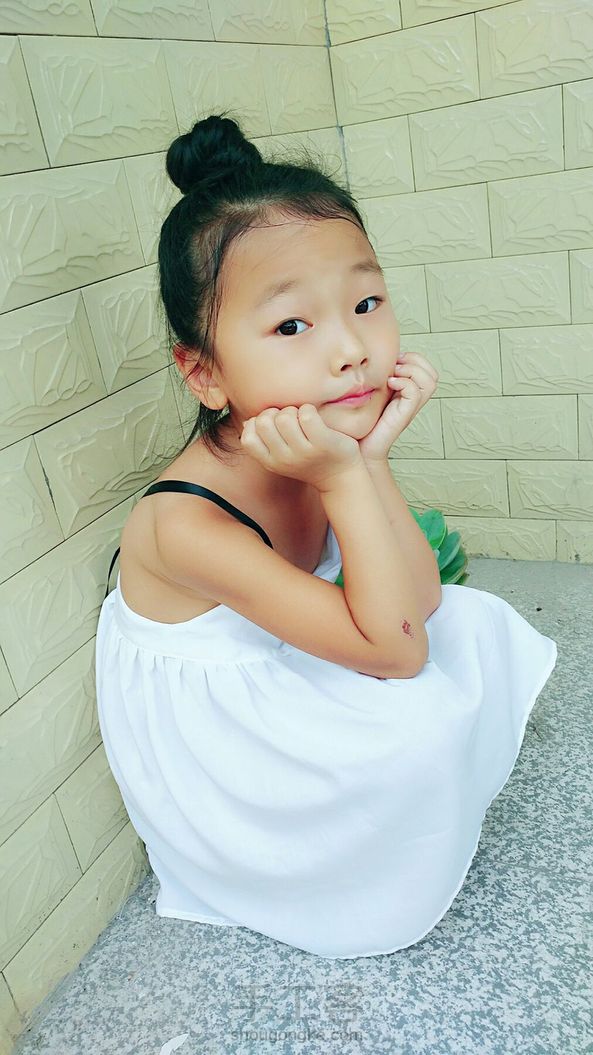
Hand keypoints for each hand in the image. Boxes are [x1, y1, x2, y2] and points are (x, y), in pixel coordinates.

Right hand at [240, 404, 361, 491]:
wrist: (340, 478)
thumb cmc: (308, 460)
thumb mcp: (282, 457)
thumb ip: (264, 442)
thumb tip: (248, 422)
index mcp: (271, 462)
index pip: (248, 438)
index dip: (257, 423)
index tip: (272, 425)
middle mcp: (284, 460)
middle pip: (265, 422)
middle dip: (275, 413)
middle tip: (290, 419)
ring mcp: (304, 452)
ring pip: (285, 417)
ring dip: (294, 410)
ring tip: (303, 418)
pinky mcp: (322, 443)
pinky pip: (307, 415)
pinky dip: (308, 409)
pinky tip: (314, 417)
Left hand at [358, 351, 438, 463]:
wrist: (361, 447)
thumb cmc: (364, 422)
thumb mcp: (373, 392)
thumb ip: (380, 377)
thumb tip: (377, 356)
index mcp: (409, 392)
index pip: (427, 368)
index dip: (414, 358)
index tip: (393, 362)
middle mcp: (414, 399)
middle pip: (432, 373)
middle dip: (415, 361)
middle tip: (395, 367)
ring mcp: (411, 407)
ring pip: (429, 381)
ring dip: (411, 370)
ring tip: (393, 376)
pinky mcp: (405, 414)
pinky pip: (415, 391)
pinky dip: (403, 382)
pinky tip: (389, 385)